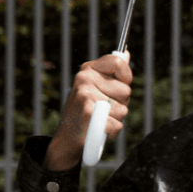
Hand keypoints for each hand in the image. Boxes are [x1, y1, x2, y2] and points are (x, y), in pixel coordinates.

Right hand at [44, 52, 131, 170]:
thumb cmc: (87, 111)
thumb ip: (112, 73)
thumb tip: (126, 53)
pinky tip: (97, 128)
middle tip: (102, 109)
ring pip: (123, 109)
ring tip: (99, 118)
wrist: (66, 138)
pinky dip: (111, 131)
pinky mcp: (88, 114)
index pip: (118, 62)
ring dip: (115, 118)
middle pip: (126, 91)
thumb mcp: (97, 87)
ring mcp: (85, 96)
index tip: (121, 84)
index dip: (126, 76)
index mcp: (88, 70)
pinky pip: (117, 125)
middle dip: (120, 103)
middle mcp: (84, 79)